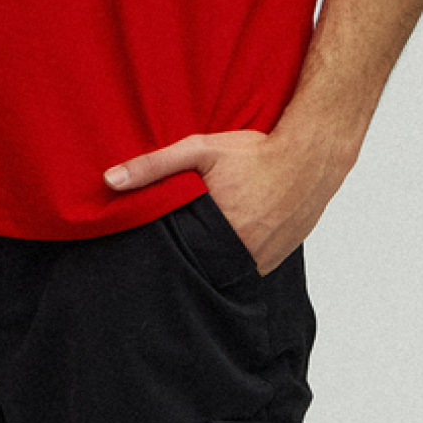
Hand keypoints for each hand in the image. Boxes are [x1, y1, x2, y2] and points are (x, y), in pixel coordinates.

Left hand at [102, 125, 351, 275]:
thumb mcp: (201, 150)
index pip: (176, 257)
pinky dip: (234, 260)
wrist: (312, 158)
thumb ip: (154, 165)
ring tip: (200, 245)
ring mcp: (260, 261)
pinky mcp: (274, 261)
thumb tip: (110, 180)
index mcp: (216, 230)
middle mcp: (240, 253)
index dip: (162, 254)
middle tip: (175, 246)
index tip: (150, 250)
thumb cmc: (256, 152)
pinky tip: (228, 241)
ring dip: (211, 262)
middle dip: (185, 260)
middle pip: (198, 268)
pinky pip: (246, 269)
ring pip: (223, 272)